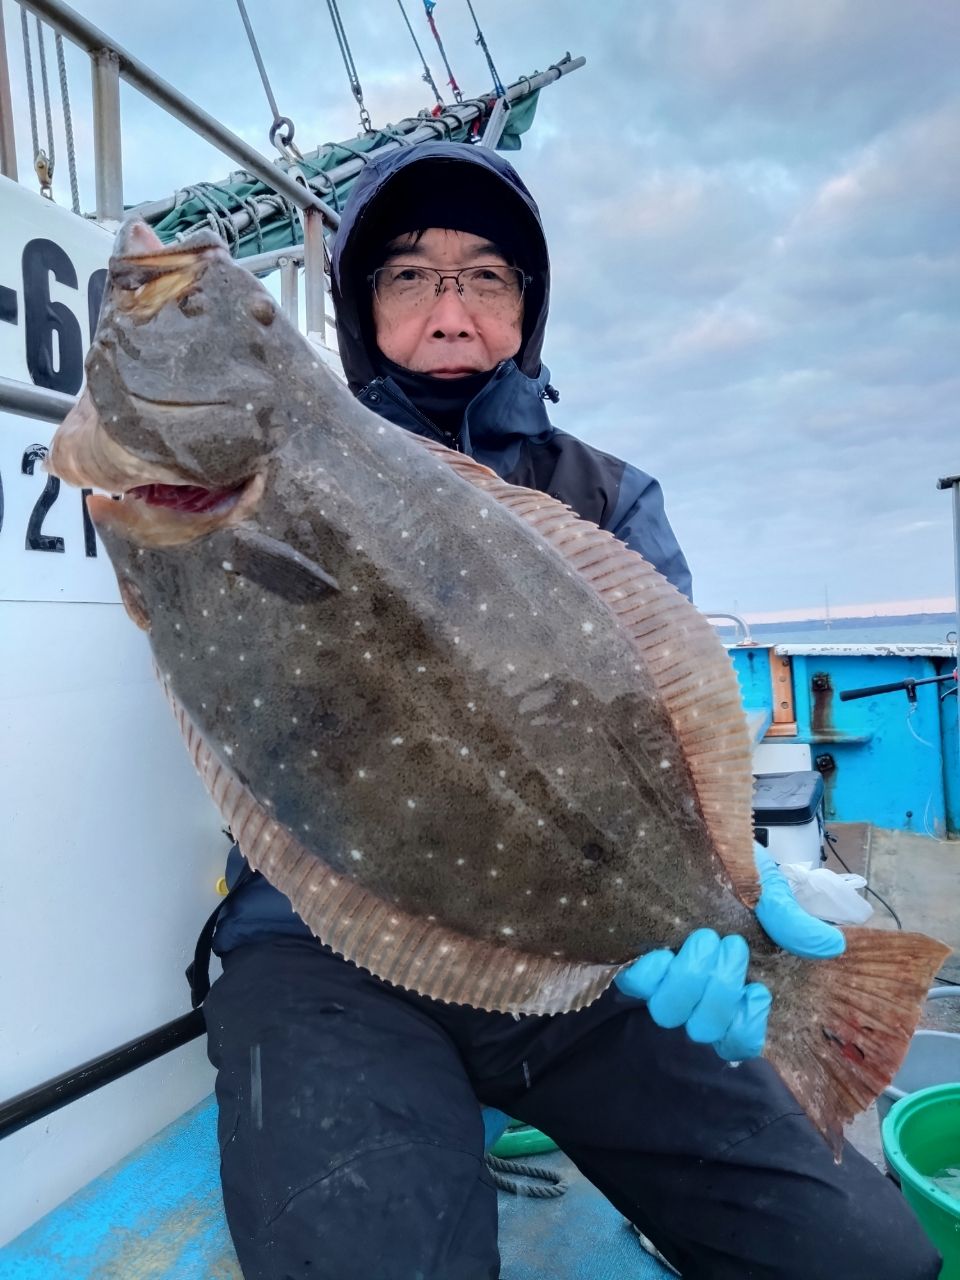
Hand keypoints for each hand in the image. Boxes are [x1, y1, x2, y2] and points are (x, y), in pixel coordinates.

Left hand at [613, 844, 845, 1059]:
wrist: (707, 850)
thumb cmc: (743, 881)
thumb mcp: (773, 896)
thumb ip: (794, 924)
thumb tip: (831, 945)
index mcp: (739, 991)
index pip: (739, 1044)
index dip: (745, 1027)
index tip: (758, 990)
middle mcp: (702, 996)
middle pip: (703, 1029)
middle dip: (721, 988)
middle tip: (732, 943)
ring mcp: (669, 981)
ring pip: (669, 1013)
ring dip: (691, 978)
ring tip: (705, 937)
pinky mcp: (641, 962)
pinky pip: (636, 987)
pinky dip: (650, 973)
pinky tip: (664, 950)